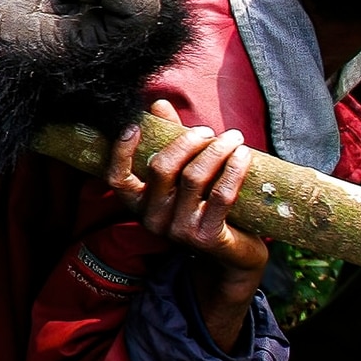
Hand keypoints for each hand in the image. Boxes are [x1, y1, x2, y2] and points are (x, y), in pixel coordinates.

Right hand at [106, 98, 269, 342]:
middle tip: (207, 130)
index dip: (121, 152)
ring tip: (233, 137)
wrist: (233, 256)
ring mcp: (179, 230)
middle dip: (186, 141)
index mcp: (139, 205)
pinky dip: (233, 169)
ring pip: (193, 177)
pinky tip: (244, 154)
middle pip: (161, 169)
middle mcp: (152, 219)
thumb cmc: (204, 208)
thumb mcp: (183, 177)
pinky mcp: (208, 237)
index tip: (133, 124)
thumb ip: (169, 141)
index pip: (117, 178)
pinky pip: (220, 194)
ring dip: (215, 150)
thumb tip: (158, 103)